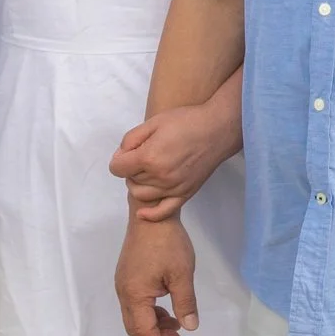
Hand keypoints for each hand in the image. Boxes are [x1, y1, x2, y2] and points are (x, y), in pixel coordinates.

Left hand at [109, 102, 238, 222]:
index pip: (117, 168)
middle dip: (130, 168)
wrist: (217, 130)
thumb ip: (131, 139)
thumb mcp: (153, 122)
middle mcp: (159, 177)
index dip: (119, 158)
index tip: (128, 151)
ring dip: (138, 184)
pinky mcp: (185, 194)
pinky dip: (150, 215)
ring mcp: (173, 188)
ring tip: (147, 171)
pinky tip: (142, 212)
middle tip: (141, 154)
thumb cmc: (185, 121)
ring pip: (141, 195)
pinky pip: (163, 211)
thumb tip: (121, 156)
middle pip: (130, 179)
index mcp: (149, 157)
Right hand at [115, 213, 199, 335]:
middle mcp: (124, 291)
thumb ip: (185, 303)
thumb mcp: (181, 274)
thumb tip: (190, 327)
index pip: (143, 330)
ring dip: (153, 323)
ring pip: (134, 314)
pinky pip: (135, 302)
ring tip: (175, 323)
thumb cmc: (168, 243)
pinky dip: (149, 310)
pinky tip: (166, 306)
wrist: (152, 214)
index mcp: (134, 294)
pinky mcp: (127, 273)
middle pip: (134, 325)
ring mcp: (123, 281)